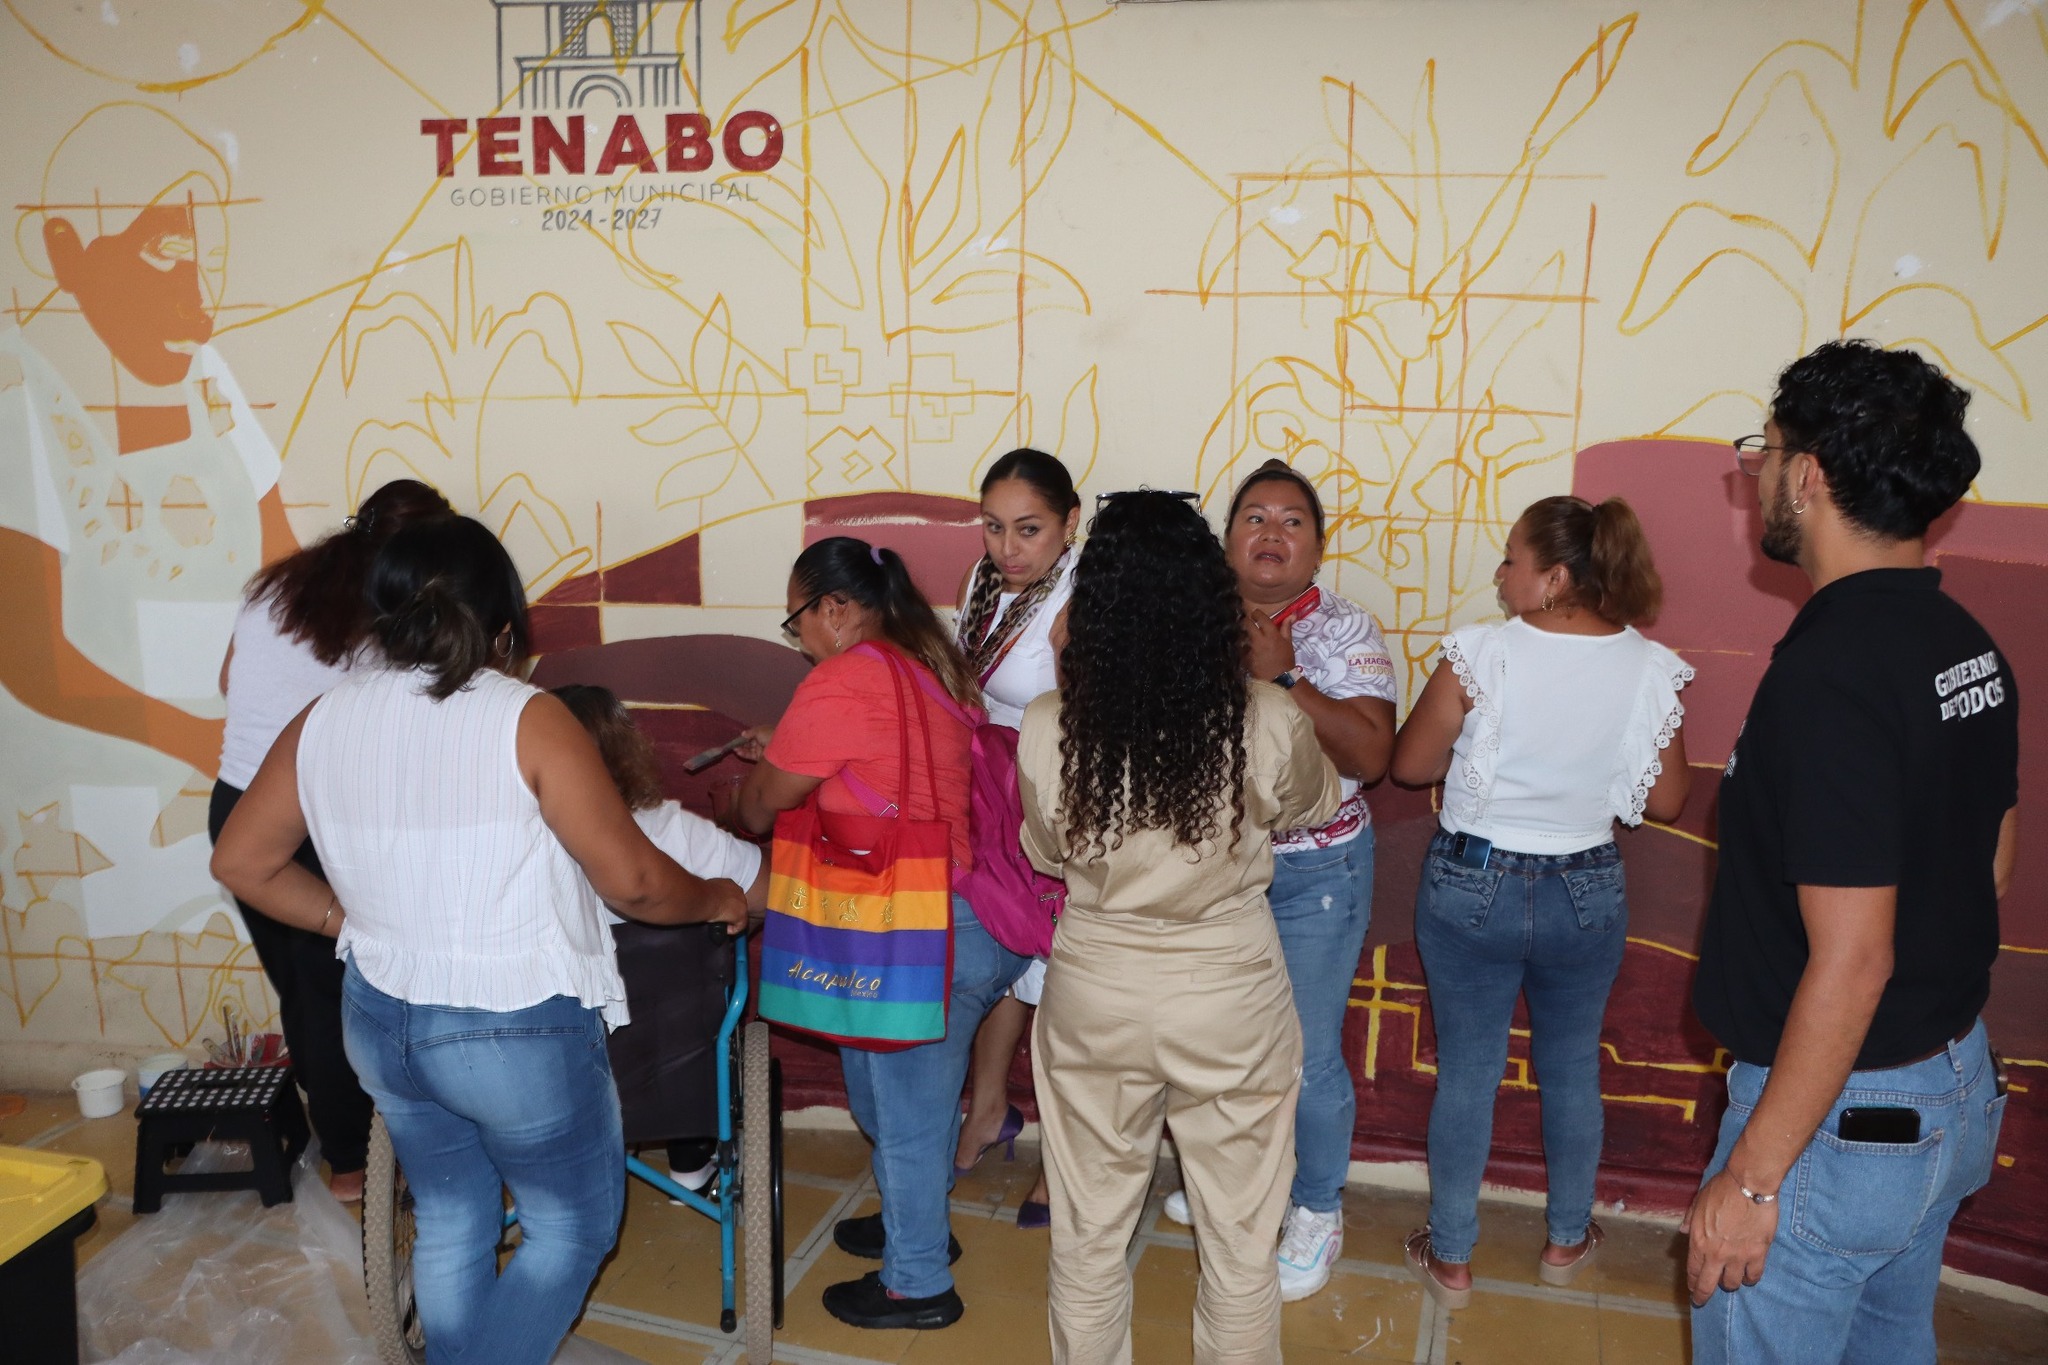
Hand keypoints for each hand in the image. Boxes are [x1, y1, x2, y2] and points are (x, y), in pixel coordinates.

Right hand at [701, 877, 749, 935]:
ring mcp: (742, 903)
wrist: (705, 898)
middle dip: (731, 911)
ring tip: (722, 924)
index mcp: (730, 883)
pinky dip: (733, 929)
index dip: (727, 903)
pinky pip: (740, 925)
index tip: (721, 908)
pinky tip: (725, 930)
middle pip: (738, 904)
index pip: (732, 895)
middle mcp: (739, 892)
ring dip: (732, 920)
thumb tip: (708, 899)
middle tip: (722, 917)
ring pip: (740, 915)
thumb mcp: (708, 889)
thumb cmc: (702, 893)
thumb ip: (712, 893)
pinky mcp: (741, 915)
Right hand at [733, 724, 772, 763]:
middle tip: (733, 745)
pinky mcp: (760, 757)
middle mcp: (762, 741)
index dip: (744, 736)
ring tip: (734, 749)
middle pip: (749, 743)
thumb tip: (742, 733)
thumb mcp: (759, 731)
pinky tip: (738, 752)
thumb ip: (750, 732)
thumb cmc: (769, 735)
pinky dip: (744, 754)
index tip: (737, 738)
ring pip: (749, 749)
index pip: (752, 734)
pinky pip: (750, 755)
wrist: (779, 748)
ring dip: (741, 749)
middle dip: (741, 743)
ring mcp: (761, 750)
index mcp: (763, 733)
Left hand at [1244, 609, 1296, 680]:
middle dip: (1246, 622)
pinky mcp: (1245, 658)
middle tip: (1248, 623)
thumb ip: (1286, 627)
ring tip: (1246, 636)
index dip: (1256, 613)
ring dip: (1243, 634)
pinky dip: (1243, 648)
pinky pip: (1241, 649)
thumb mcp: (1288, 643)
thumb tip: (1291, 614)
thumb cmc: (1286, 659)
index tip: (1255, 614)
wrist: (1280, 679)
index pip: (1260, 617)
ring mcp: (1251, 649)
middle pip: (1247, 624)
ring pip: (1242, 636)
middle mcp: (1259, 639)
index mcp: (1271, 634)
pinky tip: (1246, 650)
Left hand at [1681, 1169, 1778, 1305]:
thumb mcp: (1698, 1202)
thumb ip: (1690, 1219)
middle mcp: (1716, 1253)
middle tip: (1702, 1300)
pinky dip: (1751, 1279)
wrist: (1748, 1186)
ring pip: (1732, 1283)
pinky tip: (1749, 1277)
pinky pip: (1754, 1275)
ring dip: (1730, 1284)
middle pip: (1708, 1284)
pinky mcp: (1758, 1254)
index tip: (1692, 1289)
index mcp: (1698, 1241)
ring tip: (1731, 1281)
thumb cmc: (1721, 1190)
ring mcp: (1737, 1256)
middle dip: (1703, 1295)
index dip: (1692, 1282)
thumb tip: (1682, 1231)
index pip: (1692, 1270)